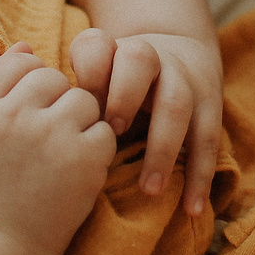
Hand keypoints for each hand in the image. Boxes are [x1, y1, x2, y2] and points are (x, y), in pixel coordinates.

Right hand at [0, 44, 115, 254]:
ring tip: (61, 152)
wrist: (1, 239)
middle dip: (55, 102)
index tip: (25, 115)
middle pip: (53, 78)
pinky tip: (76, 168)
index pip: (20, 62)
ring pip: (84, 99)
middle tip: (44, 138)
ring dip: (80, 122)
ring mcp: (50, 136)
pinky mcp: (83, 157)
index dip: (29, 86)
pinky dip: (96, 148)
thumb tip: (26, 46)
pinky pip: (105, 129)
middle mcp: (13, 117)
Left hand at [64, 27, 223, 214]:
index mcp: (113, 49)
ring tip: (149, 189)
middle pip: (140, 60)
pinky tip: (191, 208)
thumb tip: (44, 127)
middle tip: (112, 135)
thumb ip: (72, 96)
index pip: (97, 46)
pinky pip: (208, 140)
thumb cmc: (118, 80)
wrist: (177, 53)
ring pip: (177, 103)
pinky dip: (200, 176)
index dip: (89, 72)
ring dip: (162, 147)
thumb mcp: (96, 76)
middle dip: (124, 97)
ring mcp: (184, 79)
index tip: (84, 106)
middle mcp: (151, 57)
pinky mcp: (210, 105)